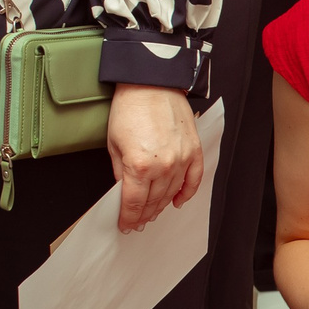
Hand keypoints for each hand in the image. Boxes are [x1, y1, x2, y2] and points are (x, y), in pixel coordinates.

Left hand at [107, 84, 202, 232]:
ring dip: (162, 206)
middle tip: (138, 221)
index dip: (129, 217)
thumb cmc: (130, 108)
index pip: (134, 203)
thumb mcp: (114, 145)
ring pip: (172, 194)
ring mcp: (181, 159)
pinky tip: (178, 201)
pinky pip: (194, 180)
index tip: (126, 224)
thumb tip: (125, 191)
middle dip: (144, 214)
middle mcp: (163, 166)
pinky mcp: (193, 151)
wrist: (151, 84)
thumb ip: (120, 173)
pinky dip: (186, 193)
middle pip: (153, 201)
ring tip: (154, 212)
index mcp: (139, 165)